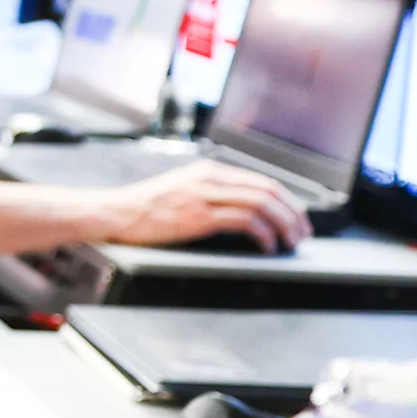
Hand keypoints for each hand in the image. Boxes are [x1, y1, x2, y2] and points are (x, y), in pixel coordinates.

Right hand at [106, 163, 308, 253]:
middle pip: (268, 190)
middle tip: (302, 234)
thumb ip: (210, 194)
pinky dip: (263, 234)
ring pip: (261, 203)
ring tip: (290, 242)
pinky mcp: (198, 216)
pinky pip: (244, 221)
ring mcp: (204, 196)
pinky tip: (267, 246)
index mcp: (209, 171)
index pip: (262, 181)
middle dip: (293, 214)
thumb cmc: (144, 208)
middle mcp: (210, 178)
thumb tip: (242, 211)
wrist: (115, 212)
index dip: (287, 201)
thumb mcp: (181, 190)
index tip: (297, 220)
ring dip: (283, 225)